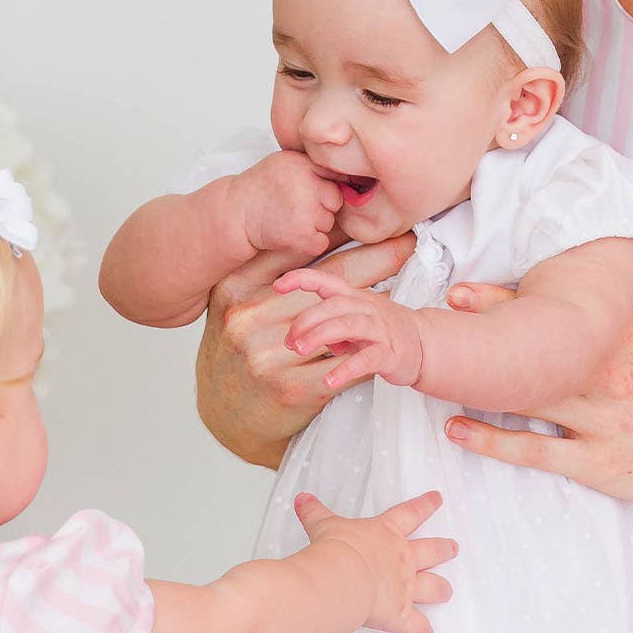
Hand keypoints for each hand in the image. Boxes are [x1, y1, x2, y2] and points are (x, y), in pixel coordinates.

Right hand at [195, 233, 415, 467]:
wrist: (225, 413)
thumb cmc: (238, 351)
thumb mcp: (238, 304)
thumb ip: (265, 272)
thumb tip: (311, 230)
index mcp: (235, 289)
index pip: (296, 252)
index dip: (339, 233)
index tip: (373, 219)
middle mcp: (246, 318)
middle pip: (326, 281)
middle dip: (374, 261)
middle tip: (407, 244)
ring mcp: (266, 355)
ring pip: (338, 322)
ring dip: (374, 309)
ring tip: (402, 291)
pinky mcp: (289, 388)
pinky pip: (342, 363)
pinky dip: (364, 352)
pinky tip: (383, 341)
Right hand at [234, 151, 342, 261]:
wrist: (236, 213)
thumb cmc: (260, 188)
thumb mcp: (286, 161)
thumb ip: (313, 165)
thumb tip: (348, 176)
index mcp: (304, 165)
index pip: (337, 175)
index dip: (326, 186)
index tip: (314, 191)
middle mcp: (307, 186)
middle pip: (336, 200)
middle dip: (322, 205)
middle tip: (298, 206)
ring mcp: (306, 212)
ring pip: (329, 222)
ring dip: (315, 224)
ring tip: (290, 218)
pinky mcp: (302, 236)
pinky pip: (321, 242)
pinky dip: (309, 243)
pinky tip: (291, 233)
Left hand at [276, 269, 424, 391]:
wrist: (425, 344)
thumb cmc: (383, 331)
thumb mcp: (352, 321)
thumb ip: (326, 323)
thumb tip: (304, 336)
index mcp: (354, 298)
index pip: (326, 281)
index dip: (302, 279)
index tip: (278, 285)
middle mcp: (366, 308)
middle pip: (332, 306)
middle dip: (306, 321)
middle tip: (290, 341)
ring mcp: (379, 329)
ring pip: (347, 325)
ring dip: (320, 336)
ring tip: (300, 349)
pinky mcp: (389, 353)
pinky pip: (366, 359)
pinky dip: (345, 369)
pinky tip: (329, 380)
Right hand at [294, 487, 455, 632]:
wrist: (342, 577)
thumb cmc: (336, 550)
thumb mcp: (324, 525)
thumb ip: (315, 512)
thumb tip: (303, 499)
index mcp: (386, 534)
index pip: (410, 513)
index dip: (425, 505)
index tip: (437, 499)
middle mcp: (402, 559)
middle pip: (431, 551)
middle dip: (443, 549)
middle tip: (453, 547)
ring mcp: (405, 587)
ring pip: (432, 587)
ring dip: (440, 590)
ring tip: (447, 592)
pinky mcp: (400, 614)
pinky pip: (417, 628)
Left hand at [440, 241, 632, 507]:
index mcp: (617, 338)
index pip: (552, 315)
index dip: (503, 303)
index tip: (461, 292)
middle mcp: (601, 376)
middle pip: (530, 354)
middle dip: (481, 338)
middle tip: (435, 326)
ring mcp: (596, 422)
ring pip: (524, 401)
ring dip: (477, 389)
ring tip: (432, 376)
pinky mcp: (595, 462)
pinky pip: (535, 452)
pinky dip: (493, 442)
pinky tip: (457, 429)